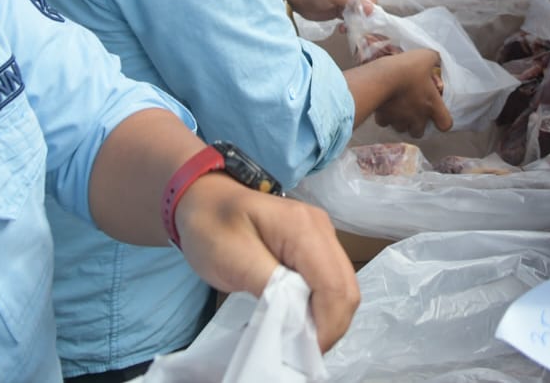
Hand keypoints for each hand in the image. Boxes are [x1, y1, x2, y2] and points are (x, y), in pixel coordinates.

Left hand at [175, 175, 359, 351]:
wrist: (203, 198)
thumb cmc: (211, 226)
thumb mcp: (233, 260)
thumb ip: (271, 288)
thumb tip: (300, 319)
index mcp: (304, 228)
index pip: (334, 285)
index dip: (326, 325)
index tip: (303, 351)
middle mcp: (322, 228)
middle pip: (346, 288)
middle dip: (330, 325)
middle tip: (301, 350)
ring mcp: (322, 235)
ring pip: (343, 287)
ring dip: (327, 318)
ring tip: (299, 337)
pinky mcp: (316, 245)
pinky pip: (331, 281)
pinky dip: (321, 306)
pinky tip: (300, 317)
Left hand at [283, 0, 376, 21]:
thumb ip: (352, 1)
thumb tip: (371, 8)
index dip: (371, 6)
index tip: (368, 19)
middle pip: (366, 4)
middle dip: (364, 16)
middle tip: (359, 26)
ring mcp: (346, 0)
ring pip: (359, 12)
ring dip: (356, 22)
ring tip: (348, 27)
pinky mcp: (340, 10)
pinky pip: (351, 18)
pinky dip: (349, 24)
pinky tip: (343, 29)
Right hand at [370, 47, 452, 135]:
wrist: (382, 77)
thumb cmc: (408, 68)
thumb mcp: (426, 57)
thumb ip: (434, 59)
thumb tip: (437, 59)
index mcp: (432, 105)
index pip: (445, 124)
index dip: (442, 120)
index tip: (437, 114)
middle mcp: (417, 117)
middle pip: (419, 132)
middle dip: (416, 125)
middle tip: (413, 112)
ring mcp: (400, 120)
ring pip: (401, 128)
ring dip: (400, 121)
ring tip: (397, 109)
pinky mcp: (384, 119)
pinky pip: (385, 123)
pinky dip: (385, 117)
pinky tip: (384, 107)